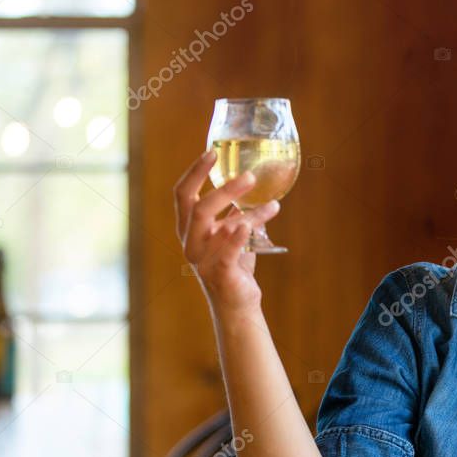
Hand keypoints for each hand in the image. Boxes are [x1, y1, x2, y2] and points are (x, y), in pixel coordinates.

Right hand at [173, 150, 280, 315]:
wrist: (236, 304)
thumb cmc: (234, 265)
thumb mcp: (231, 234)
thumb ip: (235, 212)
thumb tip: (250, 182)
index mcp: (188, 229)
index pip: (183, 194)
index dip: (195, 172)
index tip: (213, 152)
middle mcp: (190, 243)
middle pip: (199, 208)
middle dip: (224, 189)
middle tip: (250, 176)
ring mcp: (202, 260)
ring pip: (220, 227)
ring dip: (248, 213)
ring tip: (274, 205)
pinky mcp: (219, 274)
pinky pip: (227, 252)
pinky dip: (238, 237)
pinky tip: (251, 226)